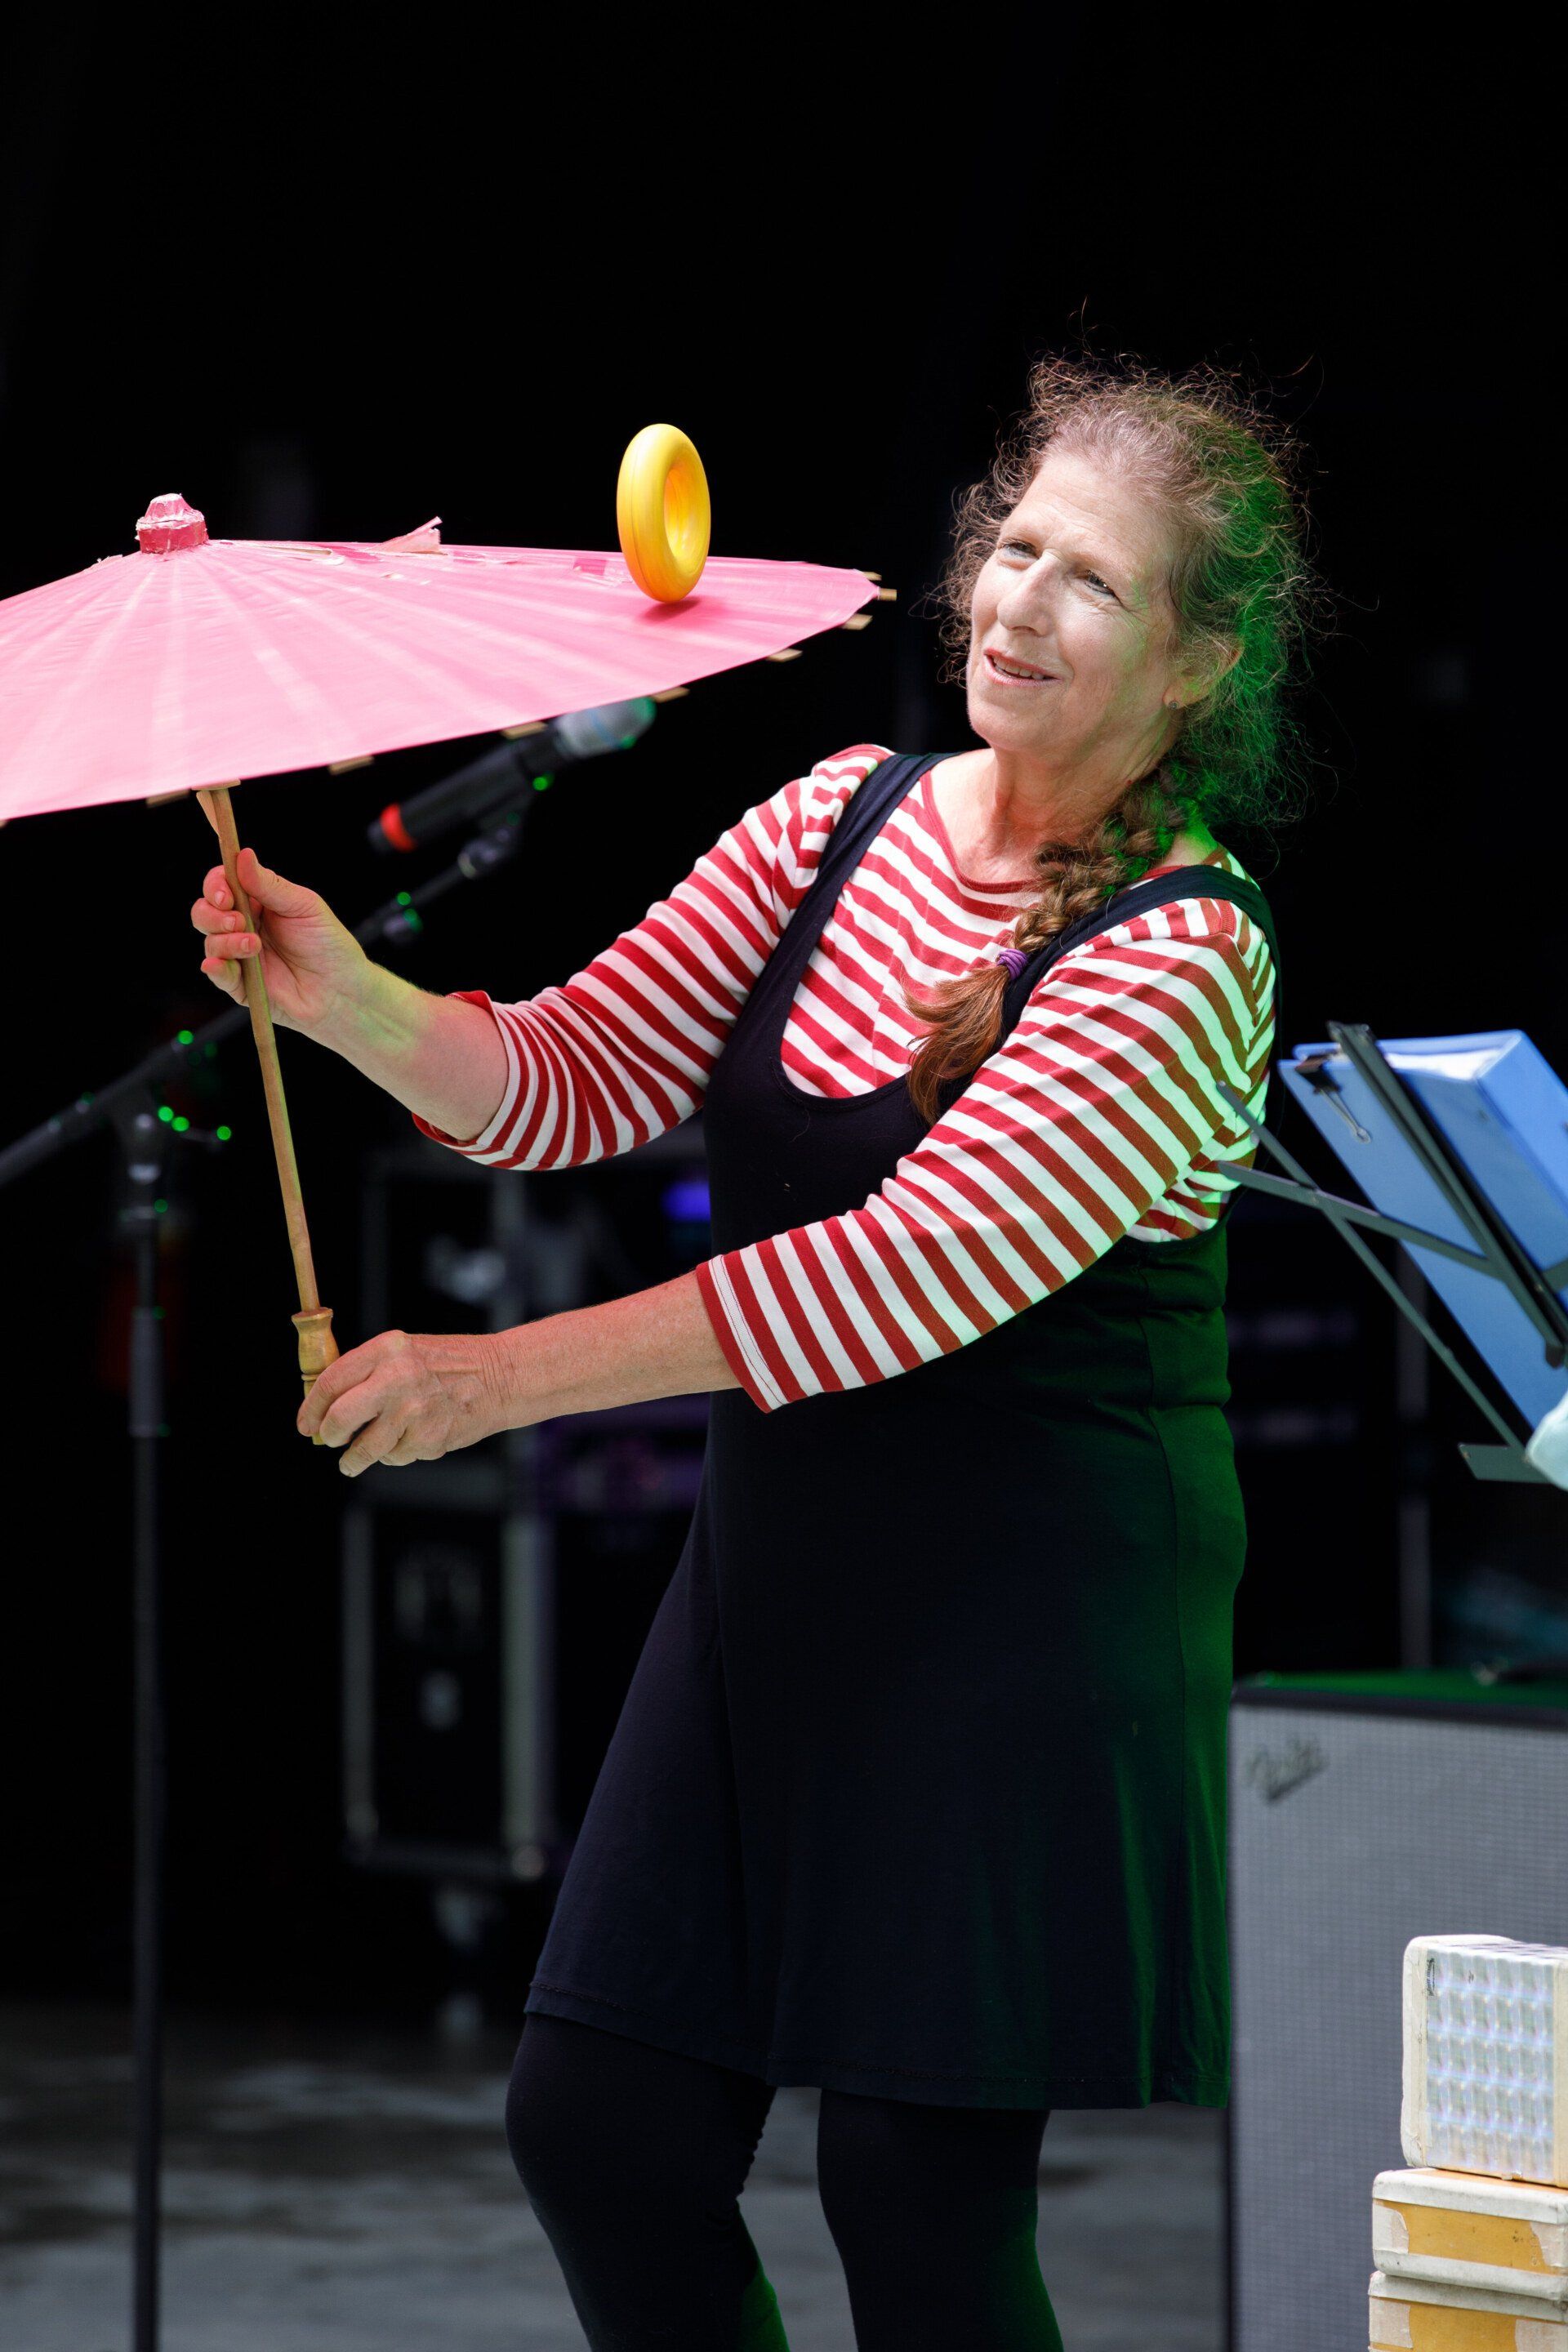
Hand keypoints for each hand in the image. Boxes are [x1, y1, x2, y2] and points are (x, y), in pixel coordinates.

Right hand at [191, 845, 370, 1034]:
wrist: (342, 989)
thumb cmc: (328, 944)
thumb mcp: (304, 907)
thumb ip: (270, 885)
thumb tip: (243, 855)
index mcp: (257, 902)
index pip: (222, 885)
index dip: (216, 886)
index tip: (226, 895)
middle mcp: (244, 926)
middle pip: (205, 912)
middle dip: (213, 914)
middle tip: (238, 921)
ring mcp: (240, 955)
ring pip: (211, 941)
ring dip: (226, 941)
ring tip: (254, 946)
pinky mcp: (241, 984)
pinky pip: (217, 974)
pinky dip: (215, 968)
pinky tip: (219, 964)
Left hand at [298, 1329, 510, 1473]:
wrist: (498, 1377)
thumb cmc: (448, 1364)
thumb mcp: (404, 1350)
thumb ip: (367, 1371)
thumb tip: (325, 1407)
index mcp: (386, 1350)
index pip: (331, 1381)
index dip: (311, 1407)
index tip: (306, 1423)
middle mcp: (397, 1379)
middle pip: (340, 1418)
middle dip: (329, 1435)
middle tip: (329, 1440)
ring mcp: (413, 1412)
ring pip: (365, 1448)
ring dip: (353, 1459)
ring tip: (352, 1461)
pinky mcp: (428, 1439)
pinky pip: (396, 1457)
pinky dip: (395, 1455)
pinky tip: (409, 1439)